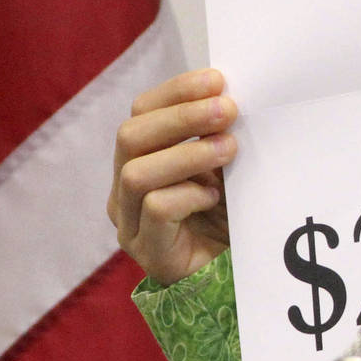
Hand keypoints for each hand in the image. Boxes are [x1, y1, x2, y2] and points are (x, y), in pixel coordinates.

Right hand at [110, 69, 237, 282]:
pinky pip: (154, 209)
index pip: (140, 112)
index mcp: (138, 160)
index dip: (175, 91)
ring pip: (137, 172)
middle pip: (130, 136)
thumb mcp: (223, 167)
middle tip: (228, 110)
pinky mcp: (147, 250)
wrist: (237, 280)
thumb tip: (230, 92)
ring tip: (228, 150)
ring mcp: (129, 222)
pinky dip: (187, 195)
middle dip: (182, 116)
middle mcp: (124, 190)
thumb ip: (217, 134)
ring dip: (188, 154)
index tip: (216, 79)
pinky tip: (214, 197)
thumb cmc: (230, 217)